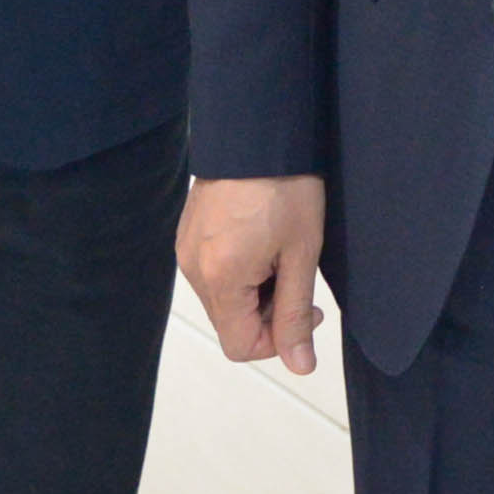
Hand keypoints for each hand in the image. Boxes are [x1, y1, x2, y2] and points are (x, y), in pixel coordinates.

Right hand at [177, 173, 329, 376]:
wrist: (259, 128)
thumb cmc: (286, 186)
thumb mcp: (302, 253)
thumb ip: (296, 314)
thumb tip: (300, 365)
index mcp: (220, 279)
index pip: (240, 346)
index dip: (277, 341)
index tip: (307, 309)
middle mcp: (193, 269)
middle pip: (230, 322)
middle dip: (268, 312)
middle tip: (298, 275)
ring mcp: (186, 249)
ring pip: (223, 298)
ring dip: (255, 290)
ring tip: (281, 251)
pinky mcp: (188, 233)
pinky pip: (214, 271)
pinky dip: (240, 270)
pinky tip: (262, 239)